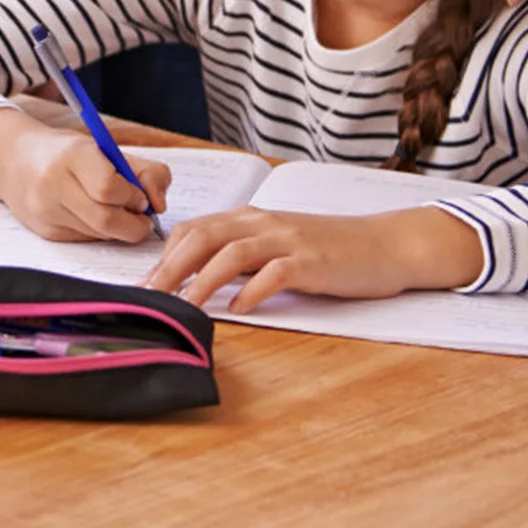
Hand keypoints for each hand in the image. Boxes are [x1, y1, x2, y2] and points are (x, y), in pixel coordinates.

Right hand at [0, 108, 169, 244]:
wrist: (13, 160)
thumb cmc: (67, 153)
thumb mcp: (106, 148)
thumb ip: (145, 171)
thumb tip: (159, 204)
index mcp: (71, 155)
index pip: (109, 187)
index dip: (133, 196)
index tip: (139, 196)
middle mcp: (53, 184)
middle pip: (106, 219)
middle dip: (133, 223)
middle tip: (139, 214)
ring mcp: (46, 211)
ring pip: (99, 234)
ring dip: (118, 228)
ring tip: (114, 210)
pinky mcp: (45, 232)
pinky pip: (86, 240)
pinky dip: (99, 232)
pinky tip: (91, 214)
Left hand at [142, 206, 483, 313]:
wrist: (385, 244)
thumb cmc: (328, 249)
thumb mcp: (278, 246)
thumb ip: (242, 257)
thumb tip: (197, 280)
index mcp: (249, 219)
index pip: (195, 229)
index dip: (165, 255)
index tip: (142, 284)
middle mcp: (263, 223)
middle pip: (203, 237)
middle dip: (171, 268)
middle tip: (148, 298)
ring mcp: (288, 240)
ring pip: (232, 253)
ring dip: (202, 280)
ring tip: (182, 307)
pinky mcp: (313, 262)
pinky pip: (276, 273)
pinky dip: (254, 290)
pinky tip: (240, 309)